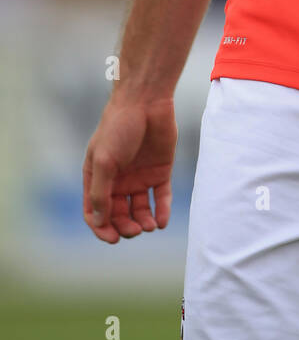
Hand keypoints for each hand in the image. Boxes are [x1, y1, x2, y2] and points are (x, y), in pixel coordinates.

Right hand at [83, 94, 176, 242]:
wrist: (146, 102)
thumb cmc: (118, 127)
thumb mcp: (103, 161)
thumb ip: (100, 192)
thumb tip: (100, 221)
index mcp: (97, 177)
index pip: (95, 212)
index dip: (101, 228)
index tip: (113, 238)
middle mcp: (118, 180)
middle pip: (118, 215)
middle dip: (125, 227)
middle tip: (135, 230)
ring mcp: (139, 177)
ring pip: (140, 210)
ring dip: (143, 222)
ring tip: (149, 226)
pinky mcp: (160, 172)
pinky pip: (160, 198)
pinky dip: (161, 211)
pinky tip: (161, 221)